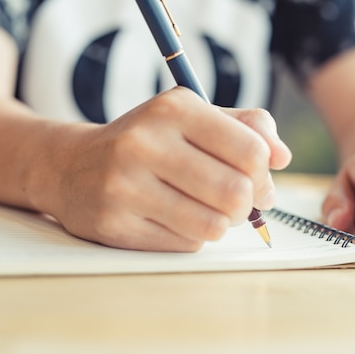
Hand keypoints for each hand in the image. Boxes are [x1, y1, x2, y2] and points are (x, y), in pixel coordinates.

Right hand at [29, 87, 291, 251]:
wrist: (71, 166)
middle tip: (237, 202)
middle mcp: (145, 142)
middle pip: (236, 193)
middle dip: (247, 205)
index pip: (251, 151)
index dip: (264, 173)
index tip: (257, 179)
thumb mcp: (194, 118)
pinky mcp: (114, 225)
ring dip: (221, 224)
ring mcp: (125, 186)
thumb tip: (283, 157)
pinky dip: (192, 236)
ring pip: (213, 227)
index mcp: (174, 108)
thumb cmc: (148, 141)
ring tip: (207, 210)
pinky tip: (173, 219)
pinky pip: (185, 245)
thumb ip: (247, 128)